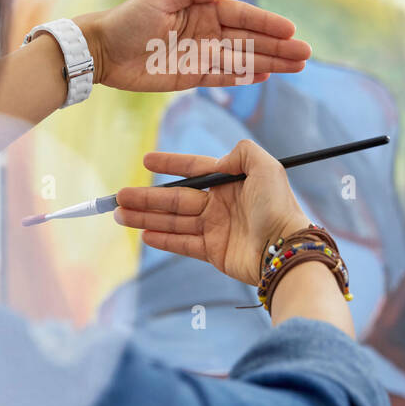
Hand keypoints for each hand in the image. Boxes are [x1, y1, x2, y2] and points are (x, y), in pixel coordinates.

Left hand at [74, 0, 310, 92]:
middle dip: (279, 47)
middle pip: (250, 40)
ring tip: (297, 66)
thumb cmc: (127, 19)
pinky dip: (245, 77)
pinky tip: (267, 75)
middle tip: (306, 55)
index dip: (267, 24)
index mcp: (201, 10)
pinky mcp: (191, 75)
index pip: (242, 17)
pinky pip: (224, 77)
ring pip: (243, 59)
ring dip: (270, 62)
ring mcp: (201, 55)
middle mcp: (206, 32)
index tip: (291, 31)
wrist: (102, 50)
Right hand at [113, 139, 309, 285]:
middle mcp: (221, 204)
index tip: (147, 160)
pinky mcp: (213, 252)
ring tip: (120, 215)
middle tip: (119, 196)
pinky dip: (162, 239)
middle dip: (147, 197)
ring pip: (174, 221)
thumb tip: (219, 159)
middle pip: (176, 198)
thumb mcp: (267, 167)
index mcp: (232, 182)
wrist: (285, 249)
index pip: (195, 169)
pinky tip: (143, 233)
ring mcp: (216, 229)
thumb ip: (242, 152)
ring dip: (146, 217)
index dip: (171, 164)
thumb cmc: (278, 207)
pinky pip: (182, 243)